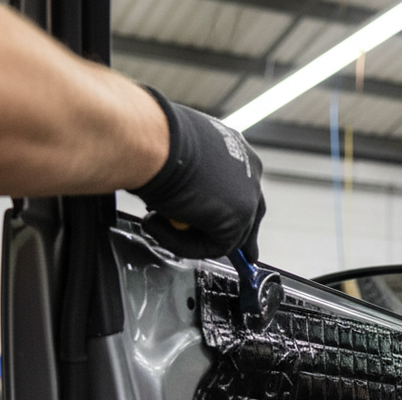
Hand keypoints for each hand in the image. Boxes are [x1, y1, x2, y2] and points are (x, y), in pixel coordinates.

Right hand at [130, 89, 264, 259]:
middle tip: (239, 258)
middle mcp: (249, 171)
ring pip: (227, 235)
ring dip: (191, 237)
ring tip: (158, 224)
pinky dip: (183, 243)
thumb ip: (191, 179)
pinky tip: (159, 226)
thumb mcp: (179, 156)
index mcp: (237, 150)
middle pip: (250, 216)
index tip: (236, 233)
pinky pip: (214, 247)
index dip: (236, 213)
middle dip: (242, 240)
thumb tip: (183, 196)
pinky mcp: (237, 219)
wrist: (150, 139)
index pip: (245, 190)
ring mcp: (247, 196)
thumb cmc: (152, 138)